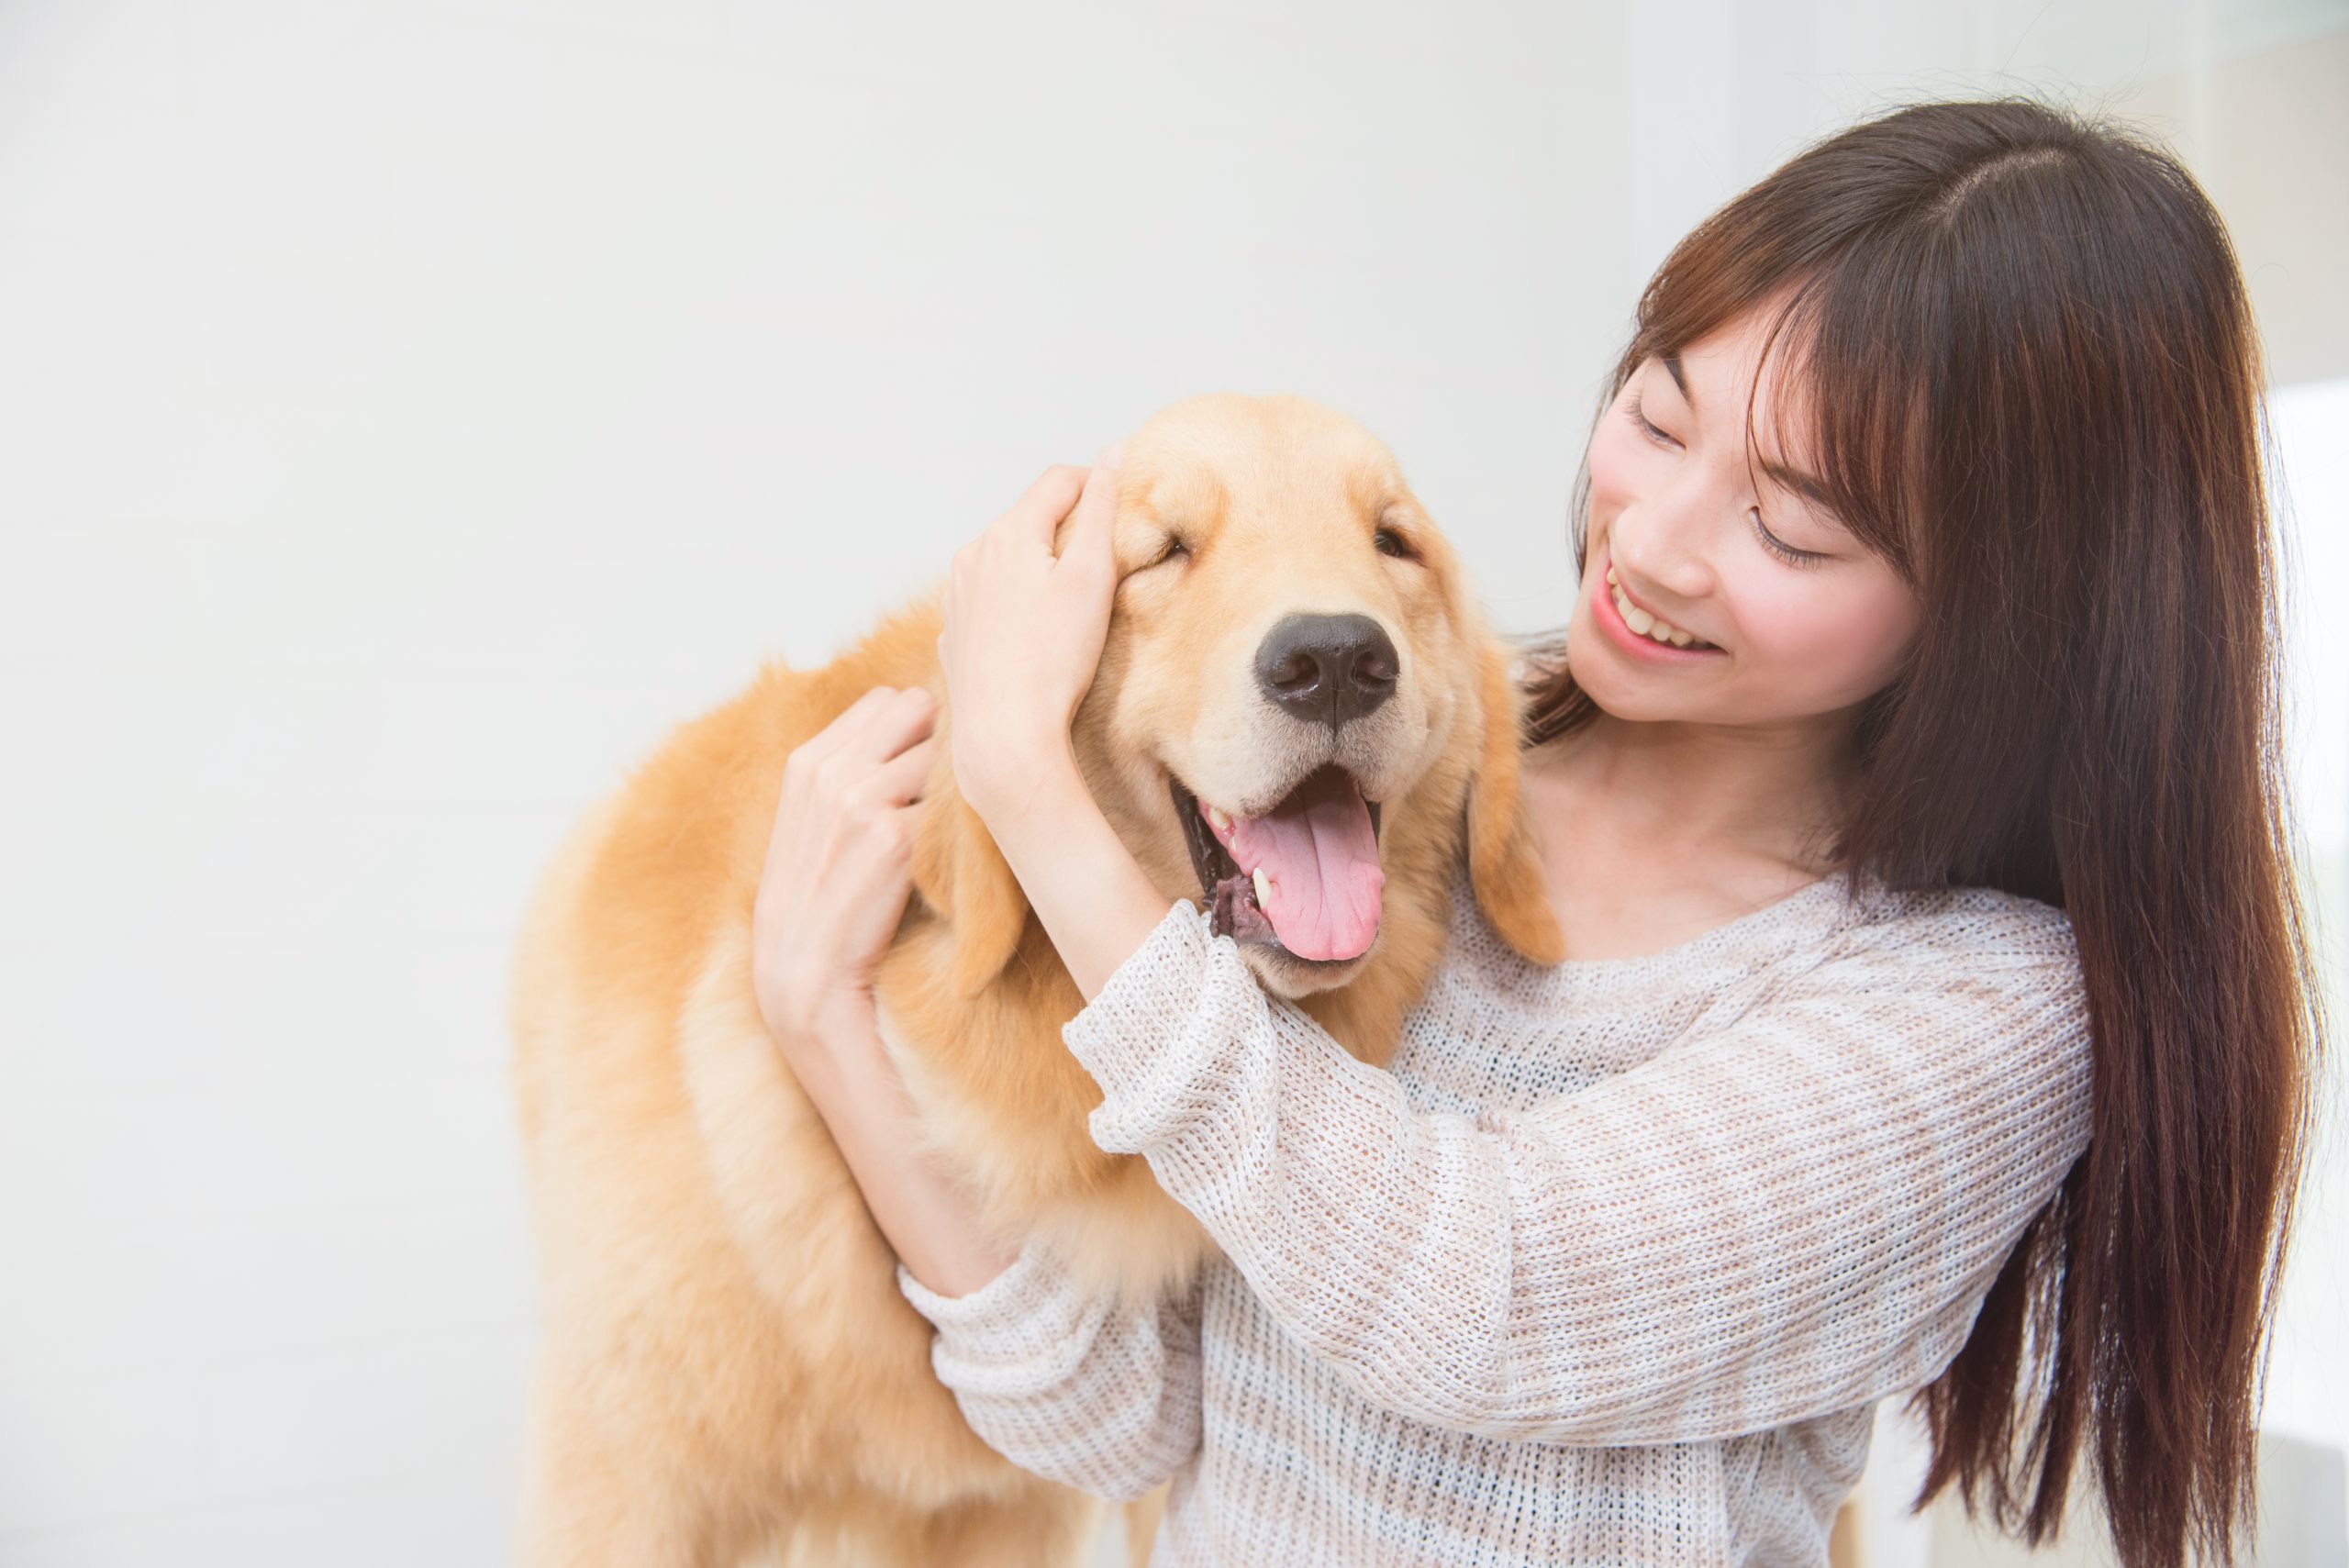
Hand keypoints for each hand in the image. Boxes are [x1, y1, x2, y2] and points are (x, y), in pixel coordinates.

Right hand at [751, 684, 937, 1056]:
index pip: (887, 701)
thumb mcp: (814, 822)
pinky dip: (963, 824)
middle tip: (945, 793)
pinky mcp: (894, 838)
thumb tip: (918, 726)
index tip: (922, 771)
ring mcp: (860, 800)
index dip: (914, 732)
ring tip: (948, 831)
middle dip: (939, 741)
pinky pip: (956, 801)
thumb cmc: (821, 900)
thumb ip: (852, 770)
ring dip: (955, 784)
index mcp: (808, 760)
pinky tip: (953, 857)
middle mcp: (830, 770)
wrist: (805, 977)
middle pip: (918, 708)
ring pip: (944, 750)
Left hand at [937, 445, 1122, 828]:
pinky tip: (1036, 633)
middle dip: (1066, 527)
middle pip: (1028, 518)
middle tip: (1105, 558)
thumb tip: (1113, 454)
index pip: (1059, 481)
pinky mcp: (954, 633)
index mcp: (1008, 533)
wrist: (1004, 735)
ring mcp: (957, 595)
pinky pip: (988, 599)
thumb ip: (1103, 509)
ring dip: (1037, 564)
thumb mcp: (1092, 576)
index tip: (1124, 505)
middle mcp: (973, 555)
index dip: (1096, 483)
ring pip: (1005, 559)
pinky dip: (1014, 601)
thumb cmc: (1054, 659)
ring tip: (1071, 601)